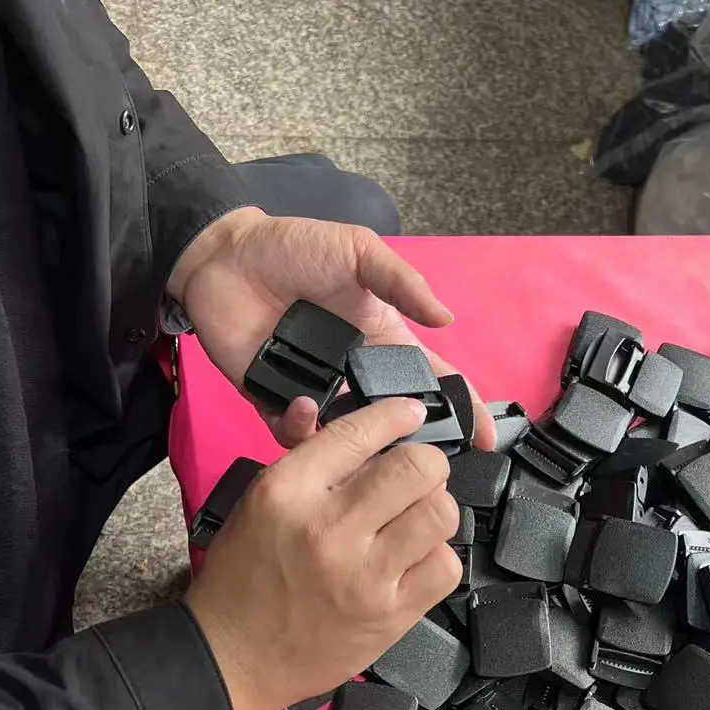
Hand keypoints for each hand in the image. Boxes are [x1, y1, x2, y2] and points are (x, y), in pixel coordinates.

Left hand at [168, 207, 494, 450]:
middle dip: (412, 446)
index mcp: (384, 342)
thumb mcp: (359, 253)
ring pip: (348, 441)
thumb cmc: (294, 247)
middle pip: (395, 423)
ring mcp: (317, 392)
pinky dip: (300, 431)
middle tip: (419, 463)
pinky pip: (294, 436)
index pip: (434, 381)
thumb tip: (448, 319)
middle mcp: (355, 375)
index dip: (465, 408)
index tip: (485, 438)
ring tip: (361, 449)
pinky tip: (302, 409)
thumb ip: (403, 283)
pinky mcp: (275, 401)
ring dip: (357, 451)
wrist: (224, 255)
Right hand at [184, 398, 461, 709]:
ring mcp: (364, 574)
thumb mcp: (260, 503)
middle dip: (426, 464)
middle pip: (416, 468)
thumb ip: (312, 462)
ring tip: (414, 521)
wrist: (231, 656)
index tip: (412, 413)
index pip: (361, 432)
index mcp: (288, 490)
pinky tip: (414, 561)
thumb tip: (366, 425)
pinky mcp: (390, 614)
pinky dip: (437, 558)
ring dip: (435, 510)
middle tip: (418, 476)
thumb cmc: (244, 577)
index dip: (397, 415)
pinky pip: (445, 567)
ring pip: (440, 514)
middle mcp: (329, 527)